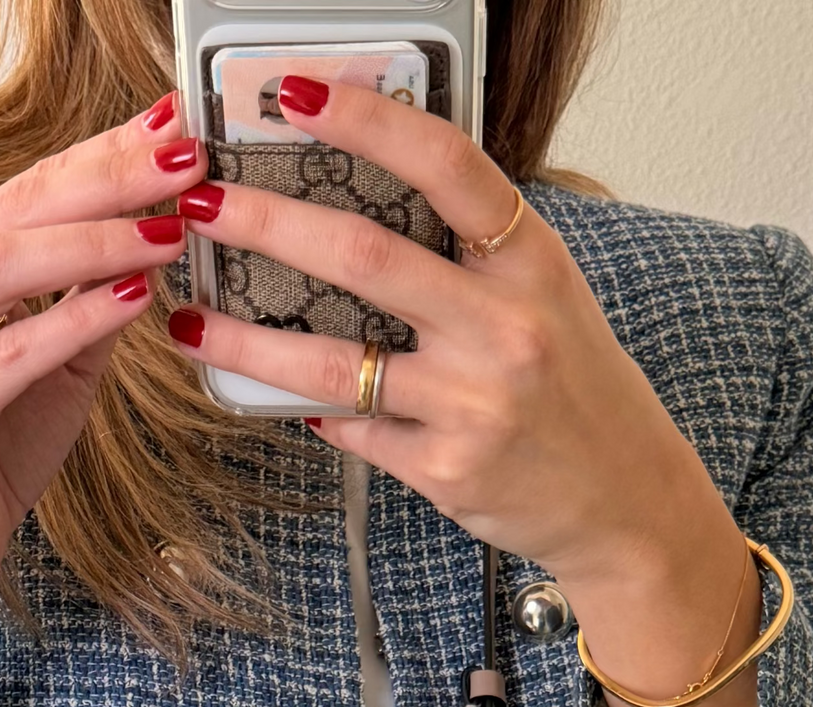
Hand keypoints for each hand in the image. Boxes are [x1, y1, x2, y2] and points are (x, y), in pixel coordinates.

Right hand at [0, 94, 208, 676]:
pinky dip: (71, 322)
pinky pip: (6, 354)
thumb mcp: (61, 367)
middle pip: (16, 208)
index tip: (174, 126)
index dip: (104, 152)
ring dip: (91, 241)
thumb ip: (94, 304)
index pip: (32, 189)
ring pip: (0, 264)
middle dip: (107, 175)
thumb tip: (158, 240)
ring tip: (166, 228)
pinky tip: (131, 300)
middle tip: (183, 155)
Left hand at [162, 77, 763, 706]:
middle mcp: (503, 329)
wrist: (625, 505)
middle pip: (363, 256)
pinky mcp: (442, 470)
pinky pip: (349, 430)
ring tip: (187, 315)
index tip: (293, 95)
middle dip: (265, 222)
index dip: (365, 121)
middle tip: (199, 199)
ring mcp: (470, 406)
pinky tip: (268, 391)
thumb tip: (365, 198)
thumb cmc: (578, 394)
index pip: (445, 167)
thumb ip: (473, 253)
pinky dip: (304, 410)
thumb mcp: (548, 299)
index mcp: (532, 265)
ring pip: (328, 363)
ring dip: (243, 337)